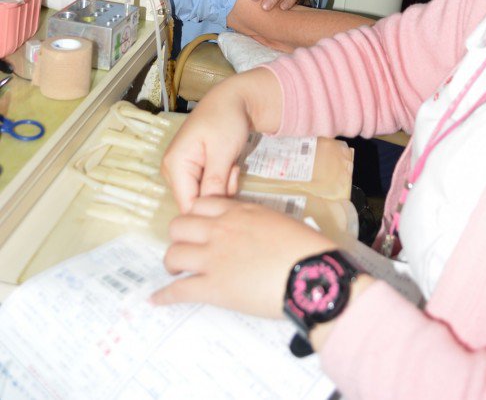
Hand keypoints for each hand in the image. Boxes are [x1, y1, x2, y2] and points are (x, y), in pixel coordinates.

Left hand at [152, 197, 334, 316]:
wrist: (309, 274)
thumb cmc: (303, 247)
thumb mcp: (276, 220)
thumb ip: (255, 220)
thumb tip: (249, 230)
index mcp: (237, 211)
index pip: (200, 204)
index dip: (194, 215)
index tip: (197, 226)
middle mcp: (219, 230)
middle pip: (179, 226)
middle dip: (179, 237)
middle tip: (186, 248)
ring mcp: (213, 258)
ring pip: (174, 254)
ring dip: (171, 263)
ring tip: (175, 271)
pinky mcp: (213, 287)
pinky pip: (179, 290)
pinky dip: (164, 296)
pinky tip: (156, 300)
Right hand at [161, 68, 282, 211]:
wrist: (232, 100)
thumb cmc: (226, 120)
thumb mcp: (223, 150)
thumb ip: (215, 181)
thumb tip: (208, 210)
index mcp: (174, 165)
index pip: (187, 205)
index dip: (211, 205)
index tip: (231, 186)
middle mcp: (171, 171)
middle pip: (195, 202)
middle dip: (219, 194)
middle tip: (234, 171)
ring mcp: (180, 171)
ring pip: (203, 197)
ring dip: (223, 187)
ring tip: (232, 165)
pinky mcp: (191, 171)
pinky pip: (206, 188)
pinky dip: (222, 182)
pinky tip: (229, 165)